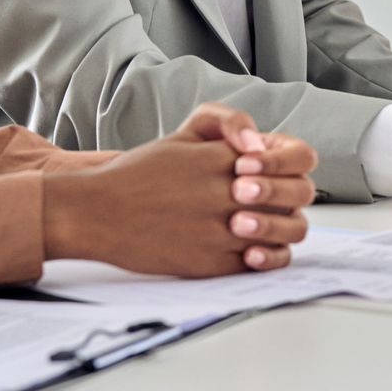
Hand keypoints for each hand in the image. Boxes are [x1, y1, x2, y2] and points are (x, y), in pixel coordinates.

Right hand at [44, 103, 315, 276]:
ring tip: (263, 224)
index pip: (292, 160)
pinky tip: (252, 249)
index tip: (274, 170)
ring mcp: (220, 230)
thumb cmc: (138, 174)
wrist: (97, 212)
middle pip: (294, 196)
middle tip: (276, 200)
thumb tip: (259, 141)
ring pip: (283, 231)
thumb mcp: (182, 136)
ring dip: (282, 228)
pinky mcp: (209, 263)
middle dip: (293, 196)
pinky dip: (263, 257)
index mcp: (223, 158)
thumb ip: (224, 127)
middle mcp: (226, 192)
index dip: (291, 167)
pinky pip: (256, 263)